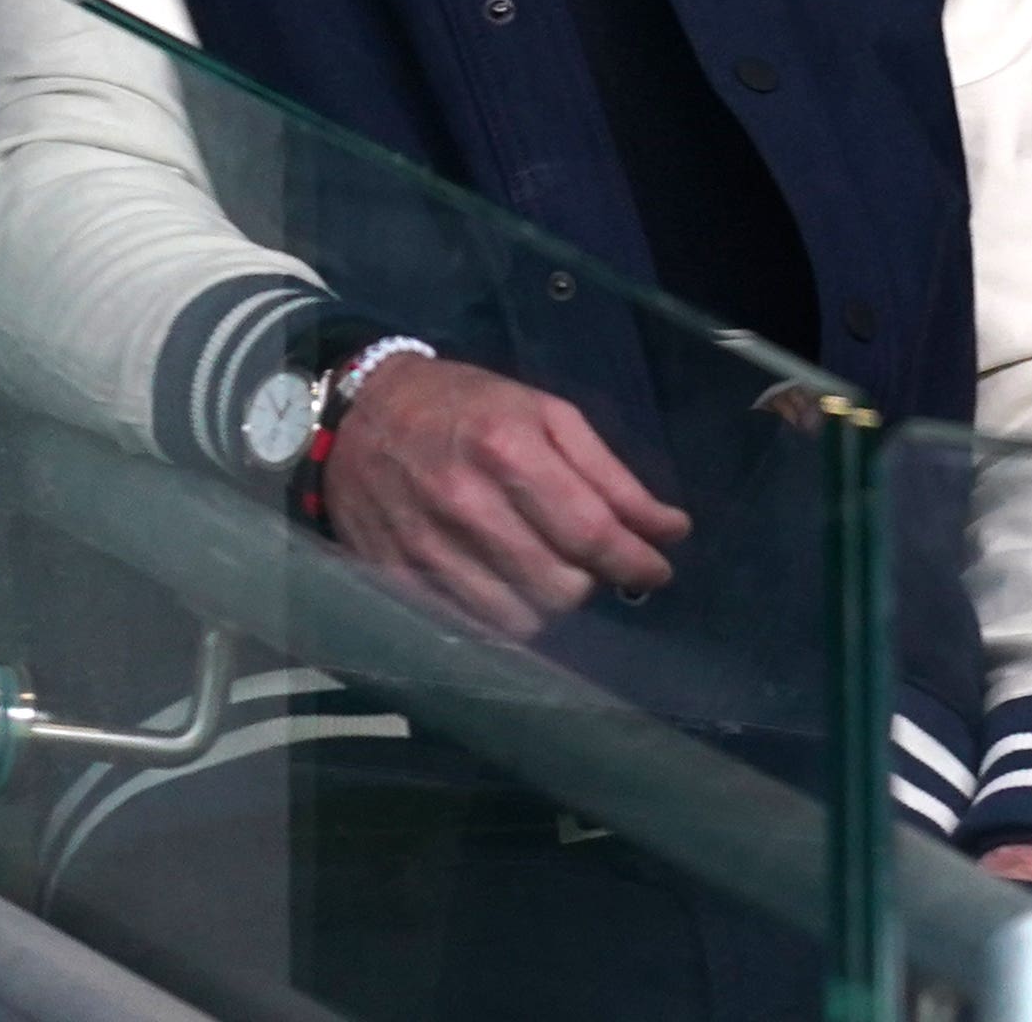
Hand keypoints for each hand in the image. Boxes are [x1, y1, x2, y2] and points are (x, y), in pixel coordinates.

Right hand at [320, 353, 690, 639]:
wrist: (362, 413)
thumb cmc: (470, 406)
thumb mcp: (548, 414)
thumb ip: (610, 475)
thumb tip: (669, 529)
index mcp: (508, 451)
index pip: (589, 533)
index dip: (635, 562)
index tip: (658, 570)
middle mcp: (465, 505)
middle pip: (558, 587)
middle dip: (592, 582)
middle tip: (590, 563)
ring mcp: (424, 548)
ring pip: (517, 618)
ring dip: (547, 605)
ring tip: (548, 572)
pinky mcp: (394, 579)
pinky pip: (469, 626)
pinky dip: (500, 617)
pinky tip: (507, 588)